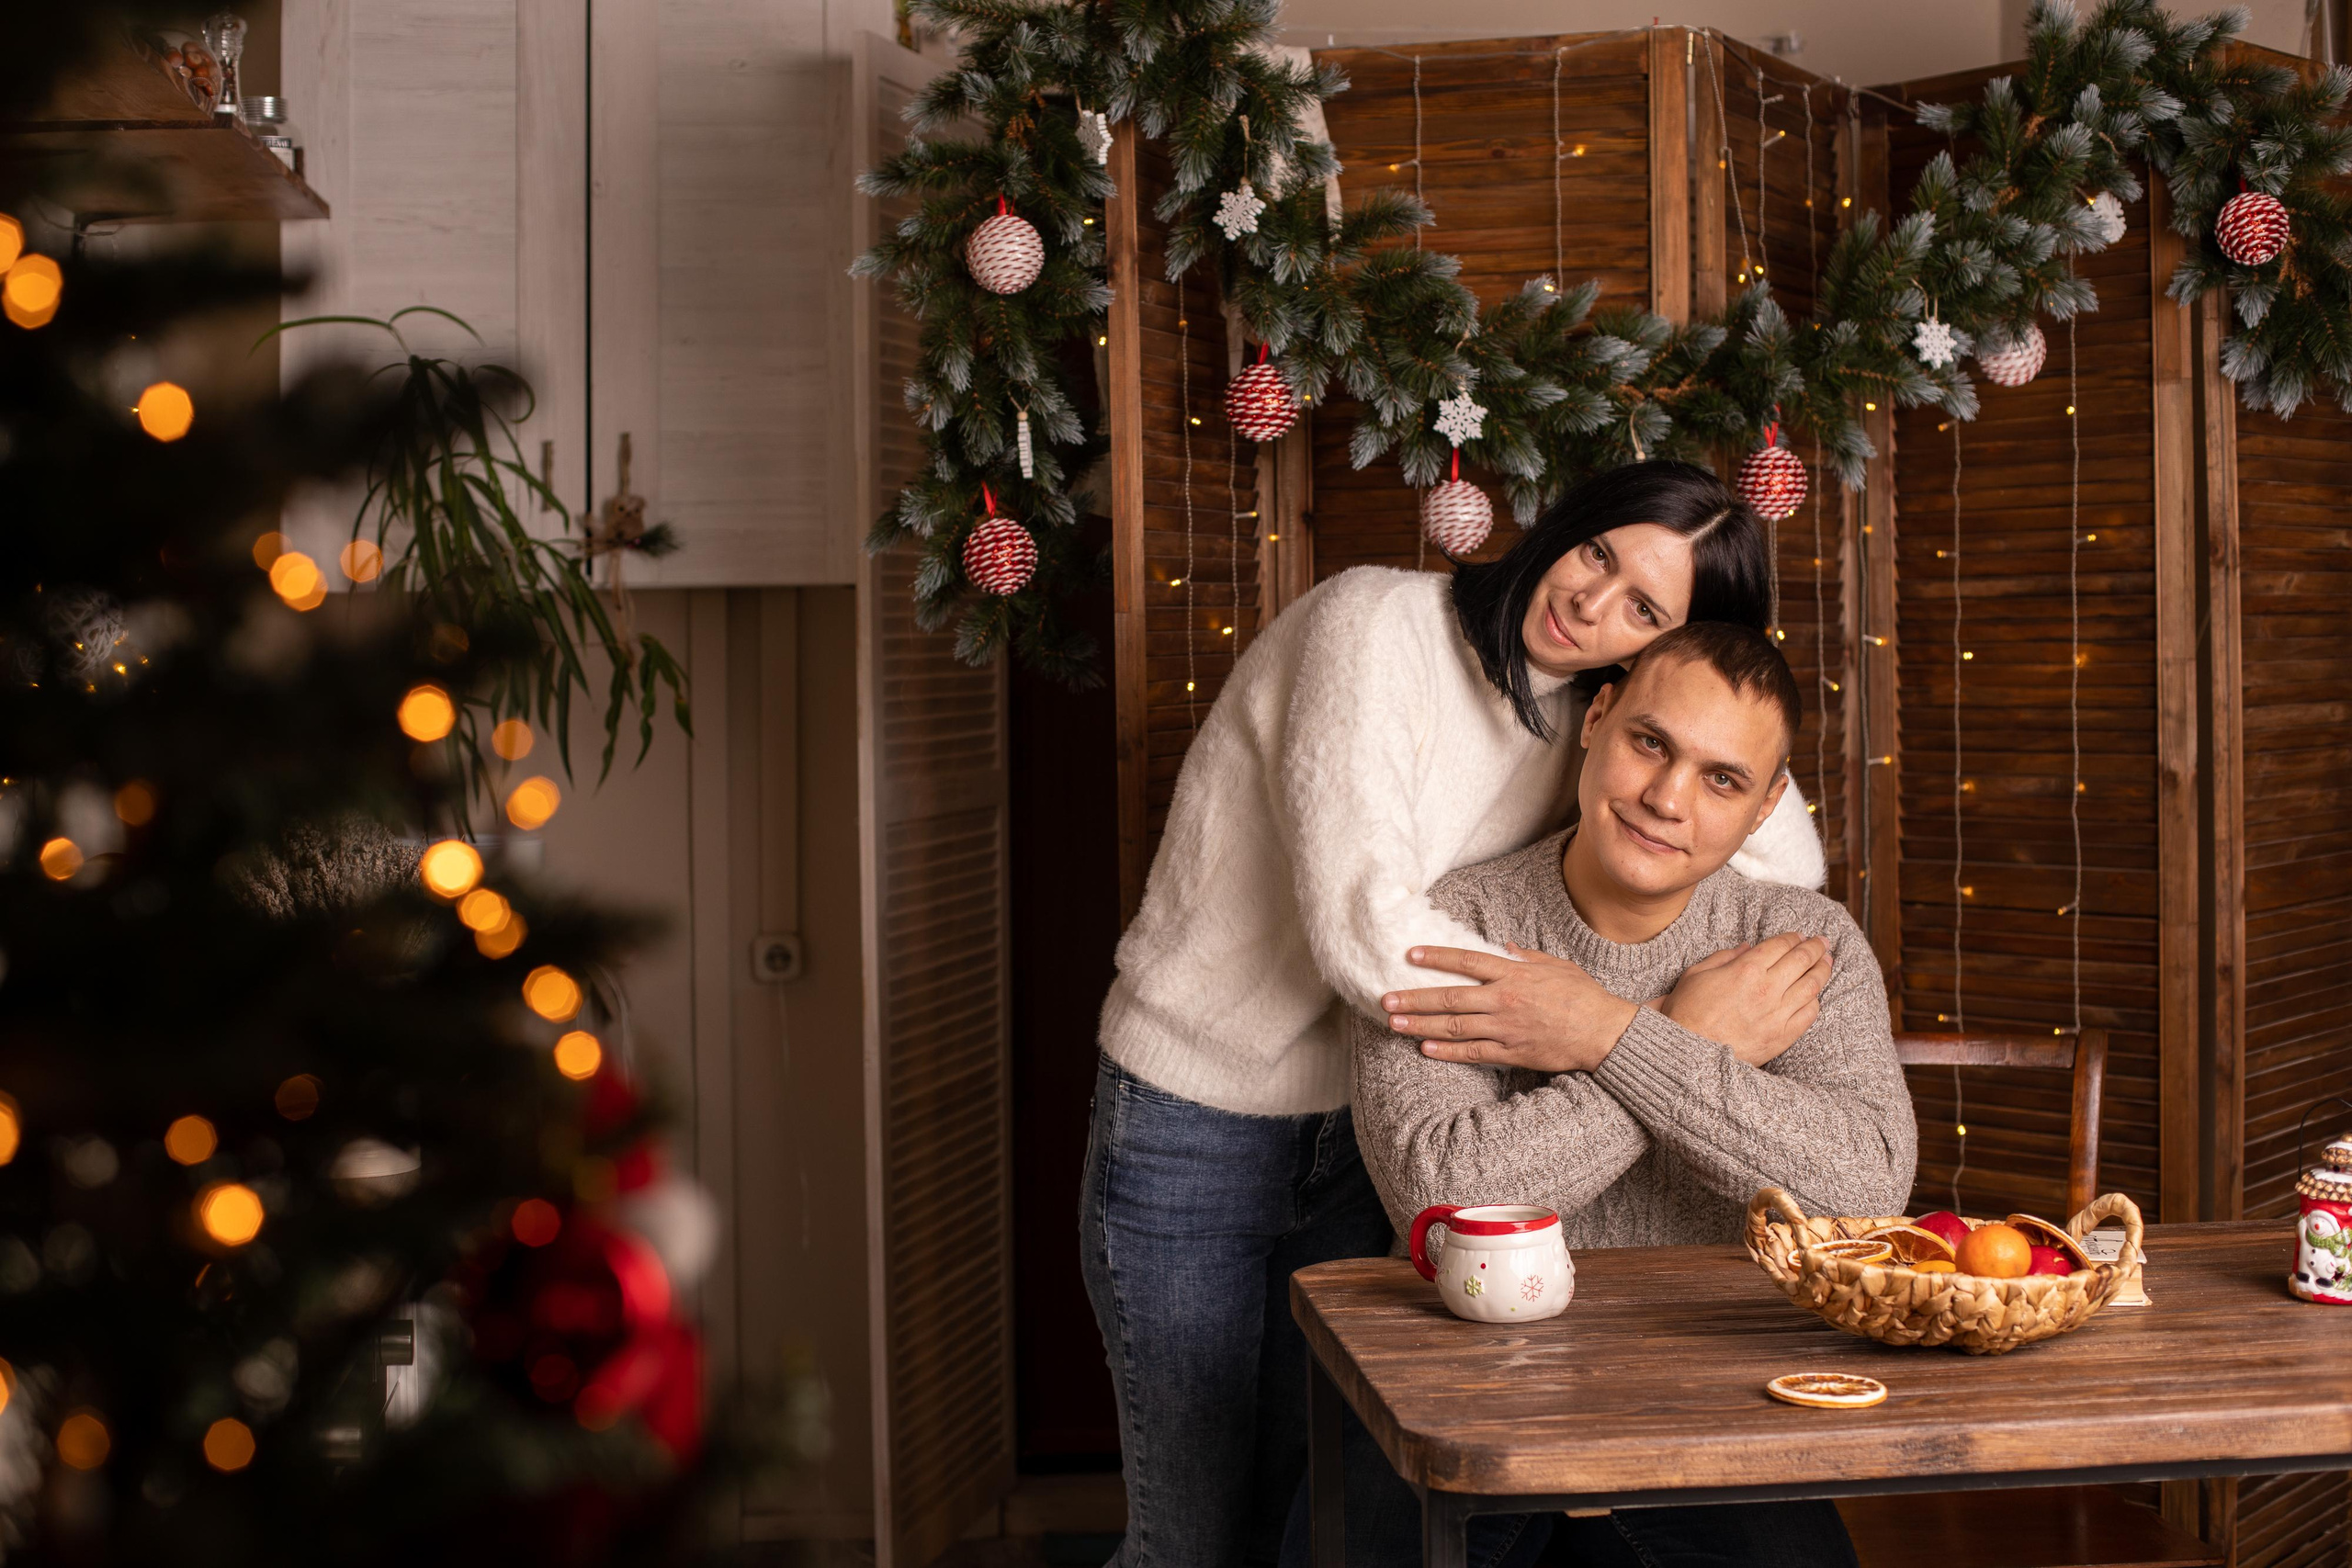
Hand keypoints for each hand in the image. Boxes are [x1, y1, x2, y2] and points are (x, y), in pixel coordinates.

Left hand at [1381, 944, 1638, 1074]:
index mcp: (1514, 974)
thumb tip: (1503, 945)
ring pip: (1454, 1027)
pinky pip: (1472, 1053)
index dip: (1436, 957)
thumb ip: (1526, 956)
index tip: (1410, 956)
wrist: (1605, 1033)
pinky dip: (1447, 1052)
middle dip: (1415, 999)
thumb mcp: (1556, 965)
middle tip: (1386, 1000)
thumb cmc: (1584, 996)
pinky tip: (1425, 1050)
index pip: (1466, 961)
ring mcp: (1506, 1028)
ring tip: (1394, 1024)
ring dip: (1421, 1026)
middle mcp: (1504, 1000)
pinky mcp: (1511, 1052)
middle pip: (1450, 997)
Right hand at [1657, 933, 1830, 1065]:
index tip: (1801, 935)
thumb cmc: (1686, 1012)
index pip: (1781, 945)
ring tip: (1827, 962)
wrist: (1688, 1053)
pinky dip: (1815, 1001)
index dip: (1794, 937)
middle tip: (1822, 942)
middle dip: (1815, 947)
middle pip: (1802, 960)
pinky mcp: (1782, 1037)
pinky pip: (1809, 1015)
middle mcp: (1766, 988)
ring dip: (1822, 970)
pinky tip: (1815, 995)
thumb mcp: (1696, 974)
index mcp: (1745, 969)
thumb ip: (1723, 957)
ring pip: (1811, 985)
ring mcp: (1777, 1013)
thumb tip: (1746, 947)